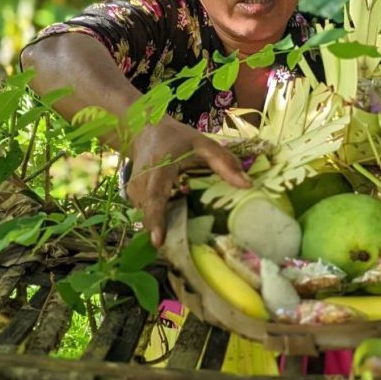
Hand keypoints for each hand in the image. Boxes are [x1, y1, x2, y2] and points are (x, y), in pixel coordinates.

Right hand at [126, 117, 249, 246]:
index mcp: (159, 168)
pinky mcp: (133, 197)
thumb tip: (247, 185)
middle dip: (164, 231)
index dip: (157, 219)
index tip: (158, 241)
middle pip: (150, 213)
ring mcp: (133, 191)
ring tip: (179, 233)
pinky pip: (147, 213)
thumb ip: (224, 162)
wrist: (145, 130)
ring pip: (147, 216)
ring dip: (163, 225)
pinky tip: (173, 218)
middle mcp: (141, 182)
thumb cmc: (178, 139)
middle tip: (181, 249)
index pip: (156, 196)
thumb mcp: (203, 144)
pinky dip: (160, 219)